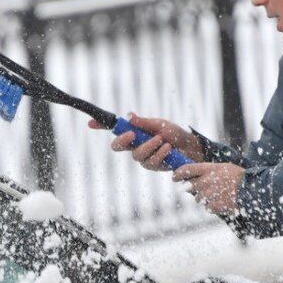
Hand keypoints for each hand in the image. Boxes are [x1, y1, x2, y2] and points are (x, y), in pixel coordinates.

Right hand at [89, 112, 203, 170]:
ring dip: (149, 146)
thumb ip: (144, 123)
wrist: (191, 148)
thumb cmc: (174, 134)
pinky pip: (150, 162)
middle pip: (117, 147)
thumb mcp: (160, 124)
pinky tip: (168, 149)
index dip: (101, 126)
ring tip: (162, 140)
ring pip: (136, 155)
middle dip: (122, 140)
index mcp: (134, 133)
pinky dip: (160, 154)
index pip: (115, 130)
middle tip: (132, 134)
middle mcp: (135, 146)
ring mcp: (143, 157)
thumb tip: (129, 116)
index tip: (91, 123)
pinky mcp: (153, 166)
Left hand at [172, 162, 244, 214]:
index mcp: (208, 169)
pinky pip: (207, 207)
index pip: (186, 170)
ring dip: (205, 198)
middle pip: (190, 187)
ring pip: (198, 198)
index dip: (178, 174)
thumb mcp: (223, 168)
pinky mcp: (213, 206)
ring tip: (220, 194)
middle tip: (207, 188)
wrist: (252, 190)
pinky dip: (214, 206)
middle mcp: (205, 181)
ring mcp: (208, 194)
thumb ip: (206, 172)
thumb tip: (191, 181)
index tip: (174, 178)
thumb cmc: (238, 178)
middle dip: (195, 189)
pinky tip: (224, 201)